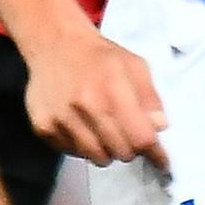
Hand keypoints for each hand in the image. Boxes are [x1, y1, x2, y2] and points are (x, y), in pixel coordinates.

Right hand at [27, 25, 167, 169]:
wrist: (55, 44)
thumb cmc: (98, 56)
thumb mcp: (135, 65)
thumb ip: (150, 98)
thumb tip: (158, 128)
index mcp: (112, 88)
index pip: (141, 138)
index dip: (155, 152)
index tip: (161, 160)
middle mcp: (85, 105)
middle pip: (121, 152)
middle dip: (130, 147)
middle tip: (127, 132)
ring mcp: (61, 118)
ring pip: (97, 157)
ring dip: (106, 148)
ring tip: (102, 126)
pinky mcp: (43, 127)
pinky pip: (73, 153)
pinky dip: (82, 145)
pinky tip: (82, 124)